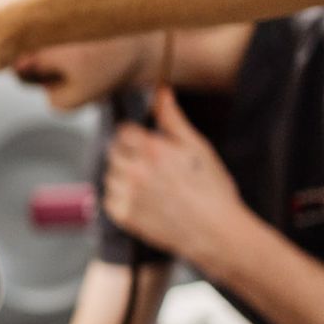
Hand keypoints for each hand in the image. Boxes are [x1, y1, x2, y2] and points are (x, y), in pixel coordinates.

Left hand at [103, 87, 251, 267]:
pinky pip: (109, 199)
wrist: (215, 232)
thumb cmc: (211, 188)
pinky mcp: (123, 216)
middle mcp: (135, 170)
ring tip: (150, 185)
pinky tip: (143, 201)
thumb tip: (160, 92)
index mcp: (152, 149)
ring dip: (123, 176)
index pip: (122, 131)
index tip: (143, 143)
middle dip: (128, 154)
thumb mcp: (197, 147)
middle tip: (150, 166)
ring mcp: (127, 194)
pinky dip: (120, 198)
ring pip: (110, 175)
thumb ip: (172, 118)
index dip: (133, 135)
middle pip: (113, 151)